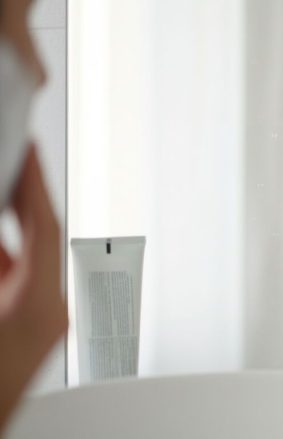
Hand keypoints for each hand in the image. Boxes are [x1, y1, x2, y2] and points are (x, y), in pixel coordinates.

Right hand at [0, 147, 67, 429]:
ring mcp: (46, 324)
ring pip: (28, 260)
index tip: (26, 149)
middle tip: (8, 164)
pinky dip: (4, 258)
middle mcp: (52, 312)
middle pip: (39, 238)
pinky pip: (20, 280)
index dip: (33, 182)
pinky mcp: (33, 331)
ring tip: (0, 194)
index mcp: (41, 304)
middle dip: (18, 201)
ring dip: (7, 230)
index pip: (45, 226)